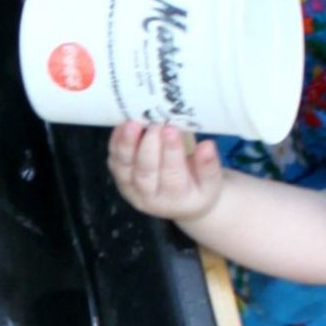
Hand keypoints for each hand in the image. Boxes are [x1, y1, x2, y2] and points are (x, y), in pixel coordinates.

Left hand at [108, 119, 224, 224]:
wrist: (181, 202)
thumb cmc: (198, 188)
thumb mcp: (211, 182)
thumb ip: (209, 165)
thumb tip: (207, 146)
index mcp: (176, 199)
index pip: (172, 176)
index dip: (171, 152)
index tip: (172, 129)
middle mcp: (149, 198)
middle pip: (145, 172)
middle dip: (148, 146)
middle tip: (154, 123)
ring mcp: (131, 190)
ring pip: (124, 168)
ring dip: (126, 145)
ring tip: (131, 124)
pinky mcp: (121, 179)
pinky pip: (114, 162)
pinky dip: (115, 143)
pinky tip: (121, 126)